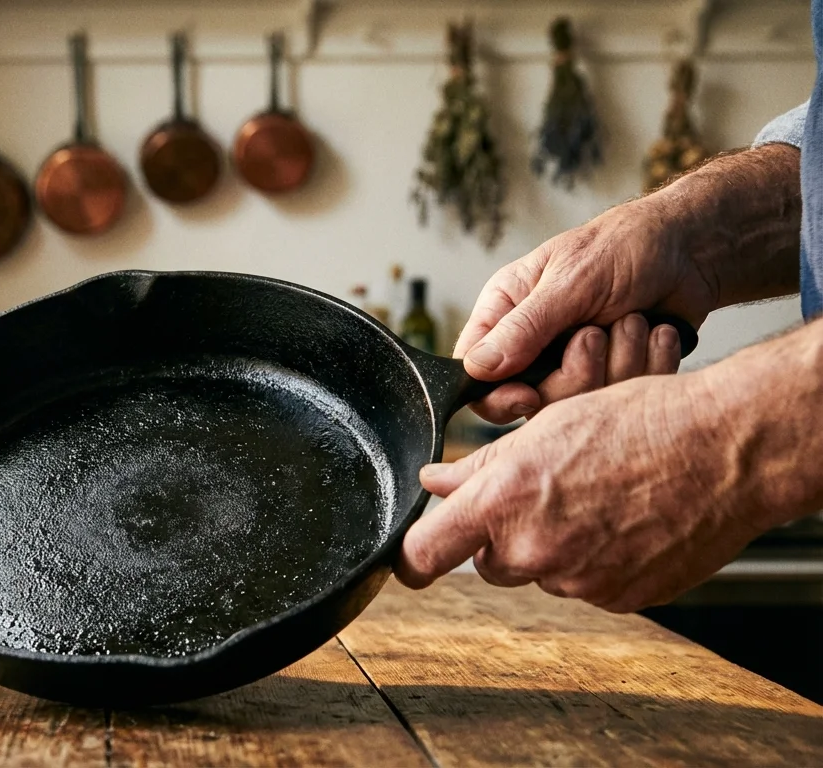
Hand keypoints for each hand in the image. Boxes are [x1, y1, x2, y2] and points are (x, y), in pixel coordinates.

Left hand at [396, 372, 767, 612]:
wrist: (725, 449)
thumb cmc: (640, 423)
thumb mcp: (544, 428)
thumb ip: (478, 467)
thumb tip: (433, 482)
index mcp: (504, 502)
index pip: (427, 552)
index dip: (410, 558)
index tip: (405, 560)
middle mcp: (536, 550)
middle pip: (490, 561)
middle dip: (501, 535)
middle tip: (540, 494)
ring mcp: (580, 581)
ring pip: (542, 570)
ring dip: (554, 544)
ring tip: (595, 497)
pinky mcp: (621, 598)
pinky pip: (588, 584)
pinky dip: (596, 560)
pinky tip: (623, 520)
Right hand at [457, 199, 712, 421]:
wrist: (692, 251)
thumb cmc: (625, 248)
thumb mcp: (570, 282)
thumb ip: (524, 327)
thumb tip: (478, 368)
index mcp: (505, 311)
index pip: (473, 372)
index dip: (496, 394)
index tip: (529, 396)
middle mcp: (532, 342)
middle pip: (527, 398)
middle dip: (572, 375)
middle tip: (595, 337)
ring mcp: (571, 362)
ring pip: (576, 403)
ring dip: (616, 362)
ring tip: (632, 322)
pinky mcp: (611, 375)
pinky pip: (618, 398)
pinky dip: (644, 365)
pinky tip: (653, 333)